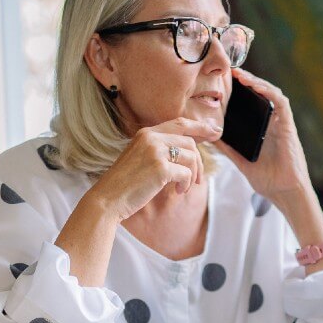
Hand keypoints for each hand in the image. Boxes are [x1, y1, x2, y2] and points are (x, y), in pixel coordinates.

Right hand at [88, 117, 222, 220]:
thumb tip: (191, 150)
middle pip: (190, 142)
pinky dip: (186, 184)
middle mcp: (151, 137)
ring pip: (191, 157)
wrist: (107, 199)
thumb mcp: (141, 158)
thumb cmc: (125, 183)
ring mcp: (155, 151)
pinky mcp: (160, 168)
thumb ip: (160, 150)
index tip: (216, 132)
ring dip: (193, 175)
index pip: (180, 123)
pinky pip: (186, 173)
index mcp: (146, 133)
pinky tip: (178, 191)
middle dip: (198, 162)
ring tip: (184, 187)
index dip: (200, 127)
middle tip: (197, 180)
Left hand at [213, 68, 312, 204]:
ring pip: (271, 94)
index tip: (224, 82)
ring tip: (240, 75)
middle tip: (229, 71)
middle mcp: (272, 123)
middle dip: (247, 81)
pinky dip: (269, 92)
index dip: (240, 91)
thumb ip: (228, 148)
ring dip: (256, 82)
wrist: (285, 193)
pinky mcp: (288, 126)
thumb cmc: (267, 180)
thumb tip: (210, 137)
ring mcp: (281, 124)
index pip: (252, 104)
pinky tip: (257, 86)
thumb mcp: (241, 161)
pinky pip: (281, 103)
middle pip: (261, 95)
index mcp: (262, 130)